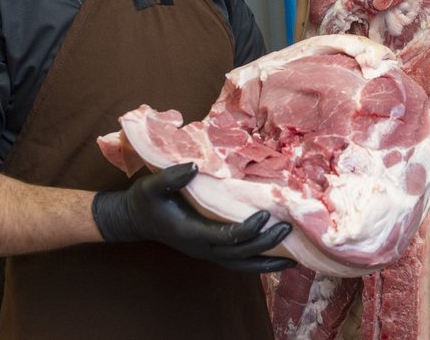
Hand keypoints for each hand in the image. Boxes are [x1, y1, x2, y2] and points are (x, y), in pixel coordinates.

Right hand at [93, 163, 294, 272]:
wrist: (135, 218)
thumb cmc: (146, 200)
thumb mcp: (152, 185)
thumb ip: (172, 177)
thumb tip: (195, 164)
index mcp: (191, 233)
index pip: (225, 238)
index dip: (246, 230)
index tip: (265, 215)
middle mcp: (202, 248)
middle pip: (239, 254)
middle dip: (265, 244)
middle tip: (288, 227)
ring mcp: (206, 252)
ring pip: (241, 265)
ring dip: (267, 262)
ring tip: (294, 260)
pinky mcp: (210, 250)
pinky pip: (238, 261)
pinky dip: (258, 262)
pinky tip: (277, 257)